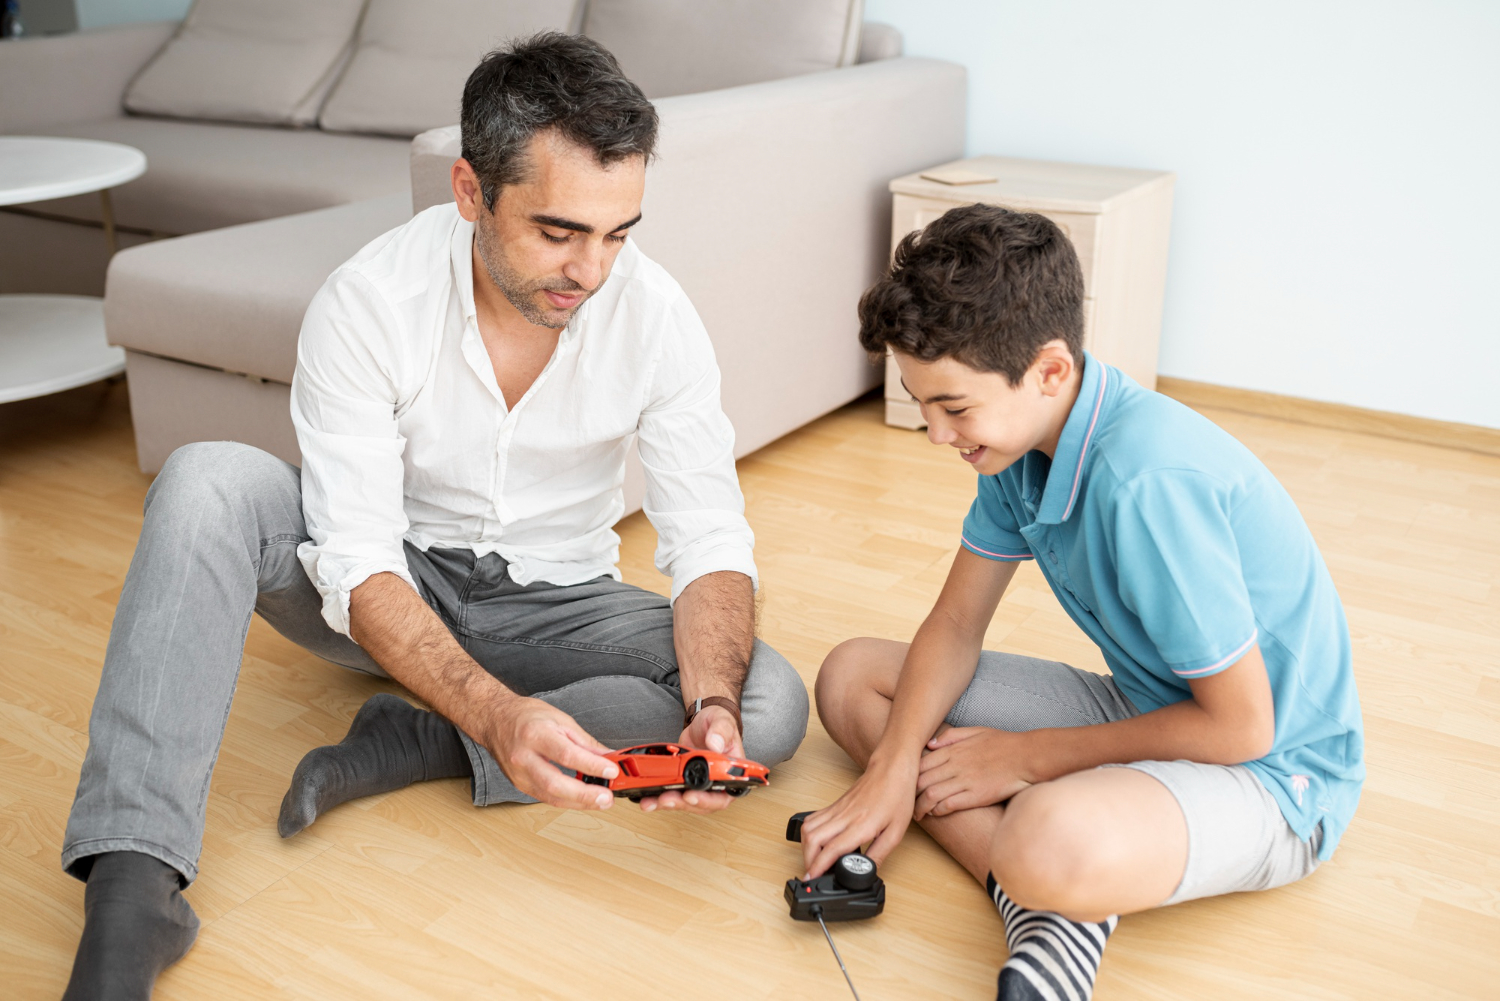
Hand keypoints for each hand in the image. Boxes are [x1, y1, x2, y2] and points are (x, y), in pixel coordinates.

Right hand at [477, 695, 618, 810]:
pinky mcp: (519, 784)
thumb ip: (585, 742)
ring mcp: (519, 774)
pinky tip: (583, 799)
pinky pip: (545, 797)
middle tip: (607, 797)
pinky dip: (567, 800)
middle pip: (555, 783)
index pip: (566, 755)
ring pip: (550, 796)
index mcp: (535, 734)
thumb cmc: (526, 716)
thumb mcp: (560, 719)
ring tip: (601, 801)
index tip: (611, 771)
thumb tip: (607, 757)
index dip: (591, 766)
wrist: (495, 719)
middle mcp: (524, 757)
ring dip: (579, 802)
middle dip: (584, 794)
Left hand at [637, 706, 740, 814]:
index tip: (690, 795)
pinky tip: (647, 798)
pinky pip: (672, 792)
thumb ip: (721, 731)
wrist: (703, 724)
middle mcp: (716, 783)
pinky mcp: (683, 782)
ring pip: (684, 802)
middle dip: (681, 803)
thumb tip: (715, 743)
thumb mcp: (722, 721)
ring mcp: (698, 784)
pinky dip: (658, 796)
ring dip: (667, 803)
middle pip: (700, 804)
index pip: (723, 795)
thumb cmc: (718, 724)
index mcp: (730, 772)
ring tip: (650, 802)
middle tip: (665, 798)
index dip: (706, 800)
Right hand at [798, 754, 918, 879]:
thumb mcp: (896, 832)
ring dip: (806, 847)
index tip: (812, 878)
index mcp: (861, 825)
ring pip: (808, 828)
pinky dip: (809, 834)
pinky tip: (817, 842)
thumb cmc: (897, 796)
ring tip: (814, 860)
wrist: (892, 768)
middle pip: (812, 839)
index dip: (819, 866)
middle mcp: (844, 816)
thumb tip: (867, 871)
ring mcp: (837, 809)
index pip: (832, 849)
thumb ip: (879, 854)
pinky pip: (813, 819)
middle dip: (807, 860)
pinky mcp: (834, 804)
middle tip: (814, 873)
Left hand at [915, 726, 1032, 819]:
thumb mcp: (976, 731)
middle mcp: (955, 765)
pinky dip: (937, 810)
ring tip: (917, 814)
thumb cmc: (1004, 743)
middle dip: (910, 794)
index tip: (907, 784)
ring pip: (930, 794)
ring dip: (920, 807)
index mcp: (953, 749)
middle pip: (921, 780)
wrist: (1027, 756)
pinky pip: (948, 804)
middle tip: (907, 803)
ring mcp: (964, 781)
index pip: (921, 763)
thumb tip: (930, 744)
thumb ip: (951, 736)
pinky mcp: (975, 795)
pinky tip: (935, 813)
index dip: (910, 775)